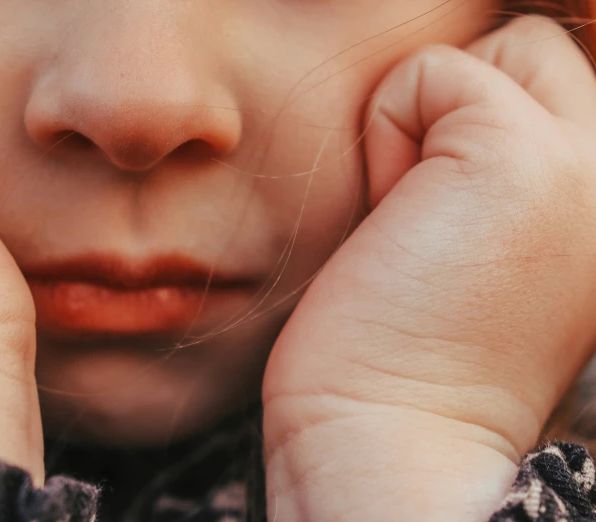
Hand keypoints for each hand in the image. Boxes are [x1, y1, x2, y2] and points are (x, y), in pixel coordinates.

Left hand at [263, 16, 595, 520]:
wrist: (385, 431)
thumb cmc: (412, 341)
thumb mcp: (489, 237)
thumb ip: (503, 159)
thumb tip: (468, 87)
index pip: (558, 79)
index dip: (481, 126)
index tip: (451, 220)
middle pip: (536, 52)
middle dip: (463, 114)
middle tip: (431, 215)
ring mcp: (591, 158)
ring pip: (498, 49)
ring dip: (429, 124)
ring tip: (416, 216)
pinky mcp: (518, 155)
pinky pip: (430, 75)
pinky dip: (388, 135)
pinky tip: (394, 219)